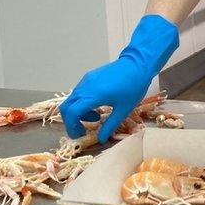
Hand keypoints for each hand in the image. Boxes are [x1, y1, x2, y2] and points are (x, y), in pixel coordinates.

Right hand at [59, 15, 178, 141]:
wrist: (138, 64)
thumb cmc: (133, 87)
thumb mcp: (123, 110)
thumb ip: (110, 126)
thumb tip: (101, 139)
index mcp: (92, 96)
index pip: (71, 113)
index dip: (72, 127)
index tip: (80, 134)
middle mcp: (85, 87)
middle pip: (66, 107)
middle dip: (71, 121)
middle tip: (84, 129)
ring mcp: (86, 80)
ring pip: (72, 99)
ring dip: (78, 111)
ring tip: (96, 116)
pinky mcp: (89, 76)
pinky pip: (79, 92)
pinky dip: (82, 102)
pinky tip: (98, 105)